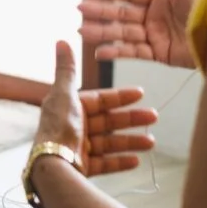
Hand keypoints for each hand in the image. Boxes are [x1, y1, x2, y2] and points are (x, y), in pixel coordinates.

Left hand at [33, 41, 157, 176]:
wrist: (52, 163)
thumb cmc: (58, 127)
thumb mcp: (64, 94)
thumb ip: (66, 69)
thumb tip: (61, 40)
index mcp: (69, 107)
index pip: (99, 100)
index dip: (119, 96)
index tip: (140, 94)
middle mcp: (73, 127)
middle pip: (107, 122)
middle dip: (131, 119)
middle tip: (154, 116)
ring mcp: (78, 148)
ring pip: (109, 143)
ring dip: (130, 142)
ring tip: (151, 143)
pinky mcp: (82, 167)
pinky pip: (105, 163)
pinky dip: (120, 162)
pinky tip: (137, 161)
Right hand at [79, 0, 203, 68]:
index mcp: (160, 0)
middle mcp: (154, 17)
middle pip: (121, 14)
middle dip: (99, 12)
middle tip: (79, 10)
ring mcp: (154, 36)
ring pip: (122, 33)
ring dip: (102, 32)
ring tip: (82, 31)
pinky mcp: (158, 54)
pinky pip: (133, 52)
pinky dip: (116, 52)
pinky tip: (99, 52)